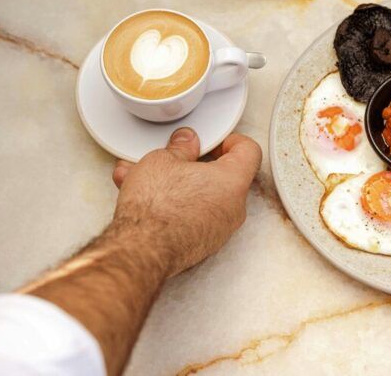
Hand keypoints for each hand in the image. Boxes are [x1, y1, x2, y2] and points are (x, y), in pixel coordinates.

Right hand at [109, 128, 261, 276]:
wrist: (140, 250)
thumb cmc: (155, 207)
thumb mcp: (162, 160)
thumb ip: (181, 148)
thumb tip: (186, 142)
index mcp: (232, 181)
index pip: (249, 152)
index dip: (232, 141)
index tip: (214, 142)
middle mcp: (234, 208)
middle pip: (225, 176)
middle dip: (196, 164)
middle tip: (176, 158)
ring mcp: (220, 229)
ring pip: (204, 197)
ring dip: (178, 185)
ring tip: (146, 177)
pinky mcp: (204, 245)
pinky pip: (195, 216)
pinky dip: (176, 206)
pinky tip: (147, 200)